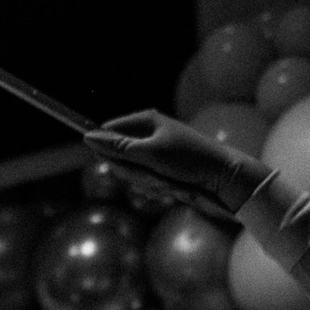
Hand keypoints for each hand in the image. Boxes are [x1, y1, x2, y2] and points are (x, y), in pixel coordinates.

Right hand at [84, 110, 262, 218]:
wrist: (221, 177)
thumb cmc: (188, 159)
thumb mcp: (149, 153)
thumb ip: (118, 147)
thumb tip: (88, 137)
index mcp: (146, 121)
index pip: (109, 130)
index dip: (105, 147)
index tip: (108, 159)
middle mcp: (148, 135)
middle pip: (117, 156)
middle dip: (130, 171)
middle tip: (149, 173)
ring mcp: (154, 154)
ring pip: (129, 174)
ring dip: (144, 182)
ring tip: (166, 181)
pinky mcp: (160, 171)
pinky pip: (143, 183)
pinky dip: (154, 188)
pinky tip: (171, 187)